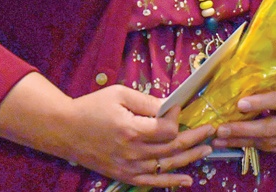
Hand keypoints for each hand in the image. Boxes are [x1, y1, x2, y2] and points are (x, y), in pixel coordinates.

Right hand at [66, 85, 213, 187]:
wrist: (65, 130)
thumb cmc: (92, 107)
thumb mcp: (120, 94)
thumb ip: (147, 101)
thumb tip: (170, 105)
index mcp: (131, 129)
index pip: (167, 130)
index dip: (177, 118)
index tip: (177, 107)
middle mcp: (132, 152)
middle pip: (172, 148)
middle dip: (194, 138)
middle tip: (210, 129)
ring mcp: (128, 167)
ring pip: (167, 165)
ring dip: (190, 158)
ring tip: (207, 149)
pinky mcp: (124, 176)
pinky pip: (153, 181)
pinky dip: (171, 181)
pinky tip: (187, 179)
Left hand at [212, 89, 275, 153]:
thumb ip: (262, 84)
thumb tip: (233, 87)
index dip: (260, 103)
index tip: (239, 104)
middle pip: (269, 127)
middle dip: (242, 129)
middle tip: (221, 129)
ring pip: (266, 142)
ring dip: (239, 141)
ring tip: (219, 139)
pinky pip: (266, 148)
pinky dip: (247, 145)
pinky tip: (231, 142)